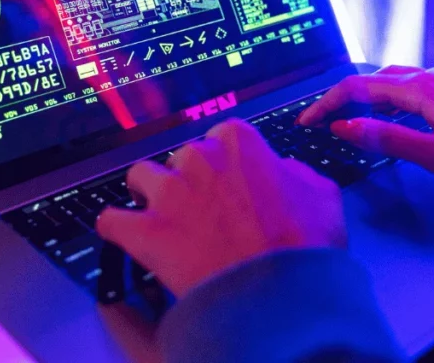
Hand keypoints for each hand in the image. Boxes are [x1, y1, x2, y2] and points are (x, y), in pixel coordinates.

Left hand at [96, 119, 346, 297]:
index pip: (222, 138)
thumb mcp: (322, 194)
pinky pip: (111, 220)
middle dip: (191, 181)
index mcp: (239, 141)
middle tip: (207, 211)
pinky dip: (118, 228)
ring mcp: (168, 192)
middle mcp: (199, 157)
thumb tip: (284, 171)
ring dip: (149, 195)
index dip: (228, 164)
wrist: (280, 295)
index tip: (232, 184)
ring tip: (164, 219)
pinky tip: (129, 237)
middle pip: (182, 158)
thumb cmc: (304, 246)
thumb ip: (296, 172)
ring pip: (140, 178)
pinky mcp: (144, 230)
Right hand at [297, 66, 433, 184]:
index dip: (328, 102)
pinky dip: (389, 97)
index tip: (307, 121)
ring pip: (394, 80)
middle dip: (343, 96)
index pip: (359, 86)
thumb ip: (385, 138)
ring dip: (366, 96)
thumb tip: (344, 125)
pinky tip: (394, 113)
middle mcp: (433, 76)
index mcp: (421, 88)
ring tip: (350, 117)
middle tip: (322, 120)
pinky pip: (412, 85)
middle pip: (373, 78)